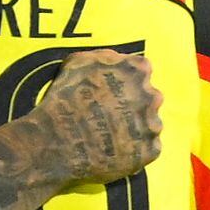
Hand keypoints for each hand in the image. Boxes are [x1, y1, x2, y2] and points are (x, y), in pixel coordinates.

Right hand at [18, 47, 162, 184]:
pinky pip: (149, 149)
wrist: (57, 142)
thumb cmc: (65, 101)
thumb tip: (117, 59)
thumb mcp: (78, 63)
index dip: (126, 82)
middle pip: (148, 99)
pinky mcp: (150, 151)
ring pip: (149, 124)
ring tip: (110, 137)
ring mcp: (152, 125)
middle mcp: (151, 96)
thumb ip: (105, 57)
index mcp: (138, 70)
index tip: (114, 92)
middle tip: (109, 117)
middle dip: (133, 106)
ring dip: (135, 129)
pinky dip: (135, 151)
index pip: (141, 70)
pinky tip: (115, 151)